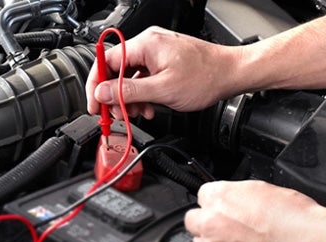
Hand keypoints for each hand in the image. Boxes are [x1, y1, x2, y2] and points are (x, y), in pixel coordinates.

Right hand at [86, 26, 244, 118]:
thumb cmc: (206, 77)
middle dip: (114, 95)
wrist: (232, 74)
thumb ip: (128, 91)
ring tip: (138, 113)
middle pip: (116, 70)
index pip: (106, 61)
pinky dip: (142, 93)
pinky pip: (143, 76)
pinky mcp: (164, 60)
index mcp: (145, 44)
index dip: (96, 85)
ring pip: (130, 75)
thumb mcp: (162, 90)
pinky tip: (148, 106)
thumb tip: (102, 93)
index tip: (94, 104)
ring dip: (129, 97)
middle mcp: (149, 43)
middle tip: (116, 115)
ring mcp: (157, 51)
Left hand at [185, 180, 325, 241]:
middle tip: (229, 223)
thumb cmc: (293, 216)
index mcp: (218, 198)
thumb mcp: (261, 189)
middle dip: (208, 221)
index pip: (202, 195)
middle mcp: (211, 224)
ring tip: (240, 241)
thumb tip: (231, 198)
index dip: (217, 201)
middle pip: (194, 221)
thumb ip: (235, 193)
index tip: (226, 206)